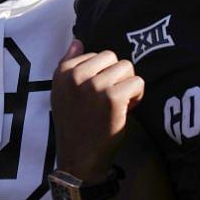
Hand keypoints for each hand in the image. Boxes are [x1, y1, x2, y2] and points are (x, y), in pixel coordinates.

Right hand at [51, 40, 144, 182]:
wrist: (79, 158)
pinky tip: (126, 110)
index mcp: (63, 72)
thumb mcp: (62, 93)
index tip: (96, 94)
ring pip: (127, 68)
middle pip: (114, 57)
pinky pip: (138, 83)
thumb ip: (69, 64)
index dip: (102, 74)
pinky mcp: (112, 98)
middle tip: (108, 100)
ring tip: (117, 105)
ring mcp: (94, 86)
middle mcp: (76, 76)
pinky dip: (137, 97)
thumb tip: (77, 40)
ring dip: (127, 86)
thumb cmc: (75, 125)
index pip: (97, 54)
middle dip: (117, 76)